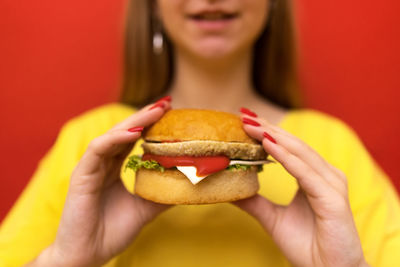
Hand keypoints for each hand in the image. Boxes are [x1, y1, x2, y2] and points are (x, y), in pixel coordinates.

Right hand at [29, 98, 171, 266]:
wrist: (88, 255)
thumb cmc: (112, 231)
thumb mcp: (146, 209)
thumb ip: (162, 194)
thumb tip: (188, 184)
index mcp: (115, 168)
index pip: (134, 139)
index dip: (151, 125)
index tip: (172, 113)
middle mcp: (103, 163)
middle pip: (125, 132)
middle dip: (146, 116)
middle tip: (167, 102)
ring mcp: (91, 167)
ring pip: (113, 135)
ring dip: (134, 121)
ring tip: (156, 111)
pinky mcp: (81, 175)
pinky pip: (98, 150)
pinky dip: (116, 139)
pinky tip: (134, 132)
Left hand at [234, 109, 368, 266]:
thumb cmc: (307, 245)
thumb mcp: (273, 218)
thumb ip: (254, 201)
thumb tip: (230, 189)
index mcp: (313, 177)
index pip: (289, 147)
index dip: (267, 132)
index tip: (245, 120)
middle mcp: (325, 175)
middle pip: (293, 144)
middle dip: (267, 129)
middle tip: (244, 115)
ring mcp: (331, 184)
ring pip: (300, 153)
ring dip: (274, 137)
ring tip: (251, 125)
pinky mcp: (332, 198)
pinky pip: (305, 173)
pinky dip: (286, 158)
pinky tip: (268, 146)